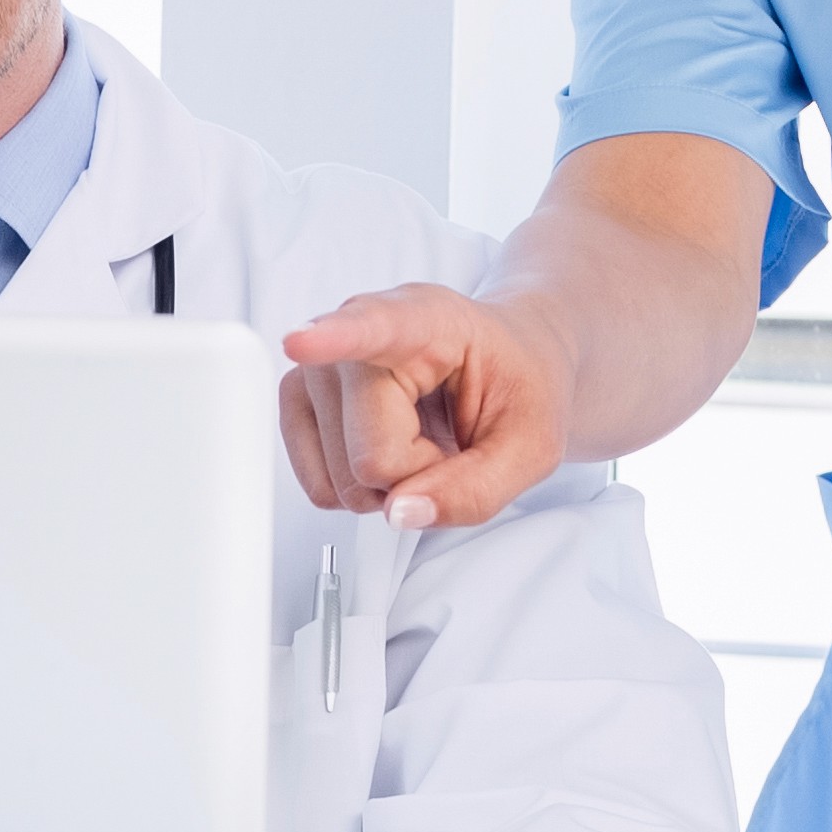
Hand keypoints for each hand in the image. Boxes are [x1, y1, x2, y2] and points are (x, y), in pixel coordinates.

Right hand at [277, 286, 571, 532]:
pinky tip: (388, 452)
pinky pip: (319, 487)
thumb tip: (399, 511)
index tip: (301, 343)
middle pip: (371, 456)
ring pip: (341, 480)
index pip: (375, 328)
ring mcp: (320, 366)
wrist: (507, 362)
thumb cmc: (518, 385)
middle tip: (448, 442)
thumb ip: (477, 487)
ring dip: (389, 484)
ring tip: (421, 440)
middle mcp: (359, 331)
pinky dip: (360, 489)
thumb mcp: (533, 445)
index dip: (333, 339)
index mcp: (429, 320)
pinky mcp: (298, 400)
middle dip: (416, 474)